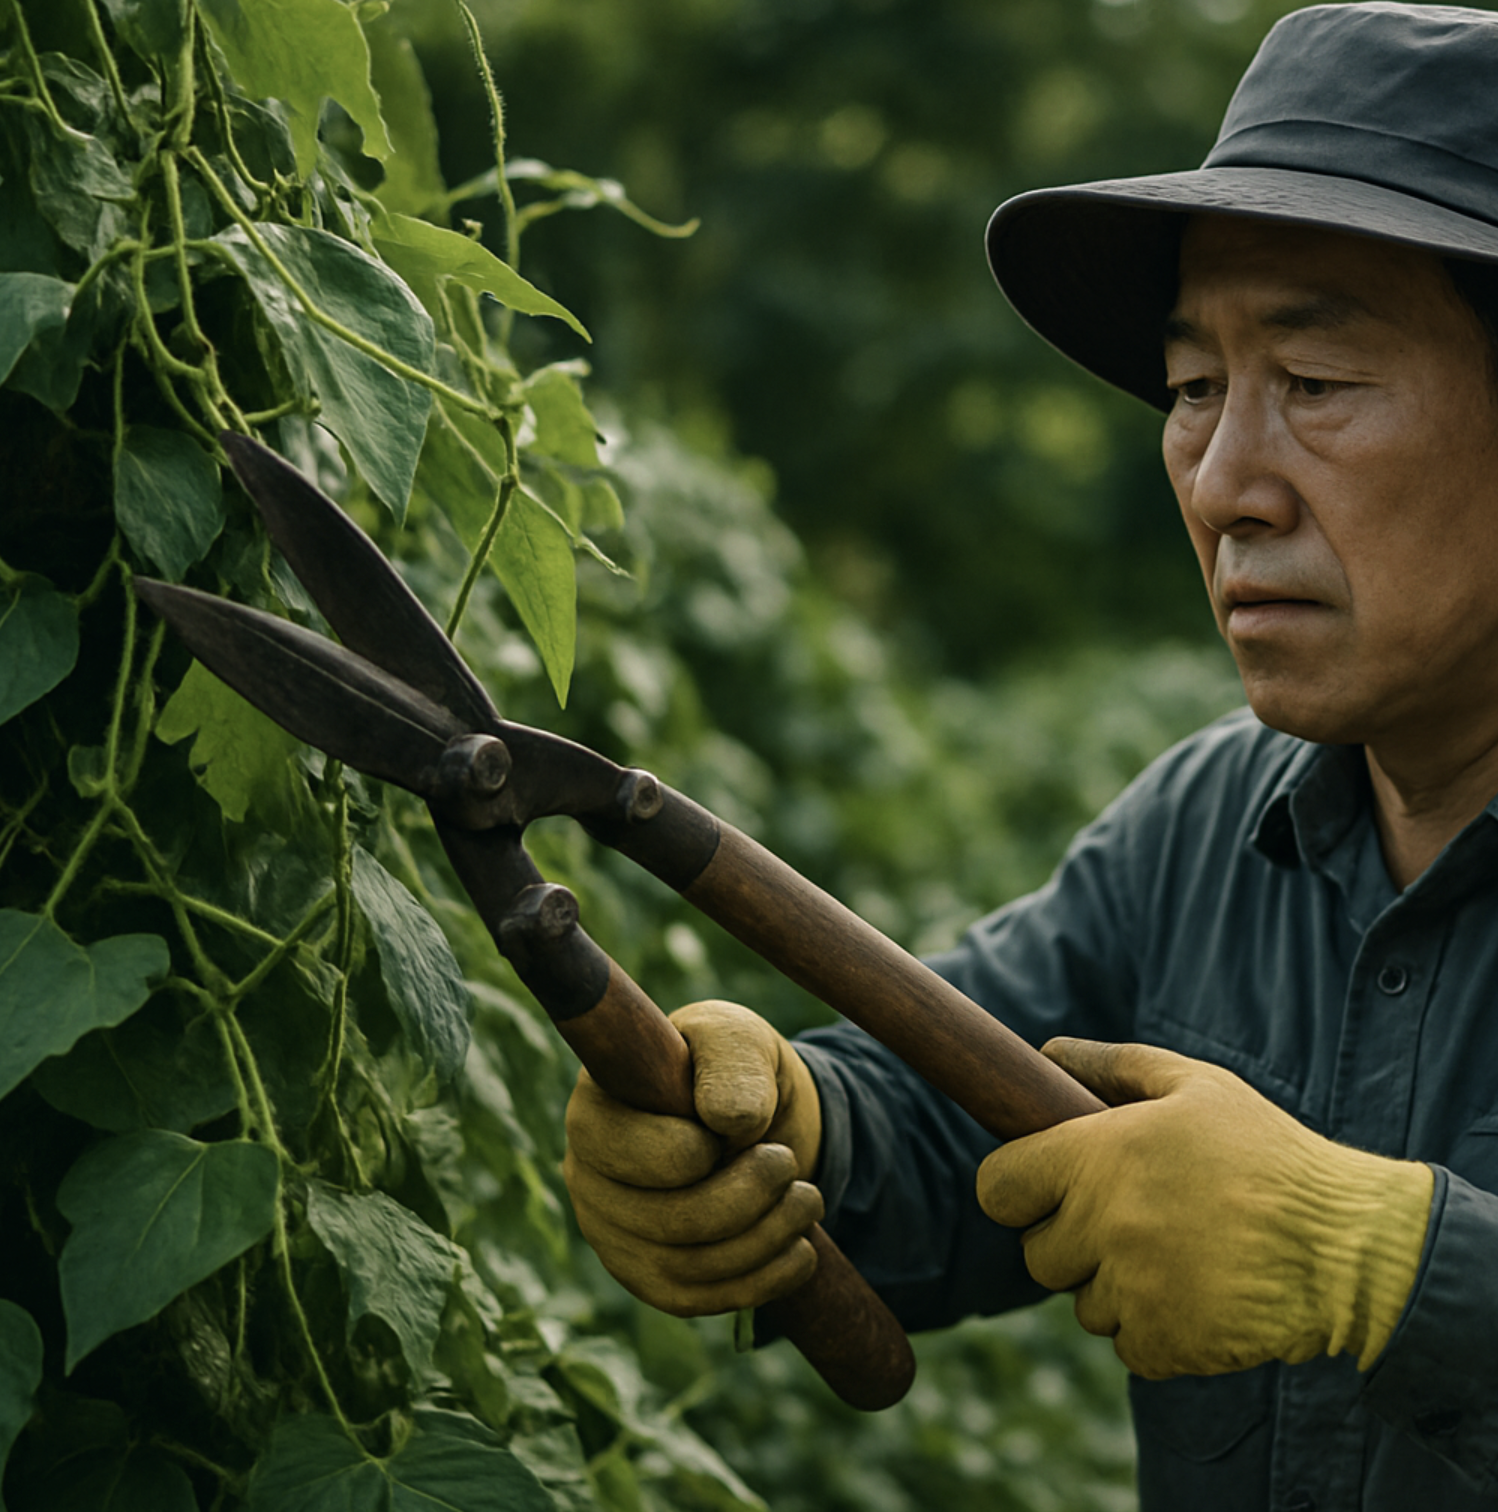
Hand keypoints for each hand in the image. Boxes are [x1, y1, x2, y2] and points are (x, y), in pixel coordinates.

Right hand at [562, 1000, 823, 1316]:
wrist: (750, 1113)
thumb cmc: (730, 1067)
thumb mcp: (738, 1039)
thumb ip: (733, 1062)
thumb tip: (730, 1122)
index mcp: (593, 1109)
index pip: (631, 1153)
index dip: (699, 1148)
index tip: (746, 1123)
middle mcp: (586, 1176)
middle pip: (666, 1221)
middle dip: (747, 1197)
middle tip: (789, 1163)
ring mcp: (611, 1233)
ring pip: (686, 1268)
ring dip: (765, 1238)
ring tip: (808, 1198)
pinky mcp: (645, 1276)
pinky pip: (696, 1300)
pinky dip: (761, 1281)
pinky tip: (801, 1249)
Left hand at [976, 1039, 1433, 1379]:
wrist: (1349, 1246)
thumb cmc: (1268, 1153)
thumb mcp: (1195, 1085)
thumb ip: (1113, 1066)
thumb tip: (1047, 1052)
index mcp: (1098, 1156)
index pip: (997, 1188)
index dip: (1017, 1188)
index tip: (1045, 1188)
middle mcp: (1104, 1224)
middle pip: (1036, 1253)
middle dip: (1070, 1240)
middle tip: (1129, 1220)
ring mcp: (1132, 1288)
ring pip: (1084, 1302)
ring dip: (1116, 1287)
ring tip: (1180, 1253)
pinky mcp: (1164, 1344)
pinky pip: (1127, 1345)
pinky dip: (1155, 1330)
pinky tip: (1199, 1293)